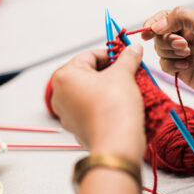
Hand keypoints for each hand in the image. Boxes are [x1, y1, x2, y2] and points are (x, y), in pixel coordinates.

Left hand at [50, 45, 144, 162]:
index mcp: (64, 76)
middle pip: (88, 74)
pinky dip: (104, 105)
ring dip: (108, 88)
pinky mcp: (77, 128)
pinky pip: (91, 110)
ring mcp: (66, 114)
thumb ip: (127, 58)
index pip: (90, 56)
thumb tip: (133, 48)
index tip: (126, 56)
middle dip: (110, 72)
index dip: (111, 54)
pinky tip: (120, 105)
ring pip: (90, 92)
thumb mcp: (123, 74)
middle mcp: (60, 95)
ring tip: (128, 88)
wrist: (116, 144)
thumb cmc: (114, 107)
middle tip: (129, 72)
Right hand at [141, 7, 193, 106]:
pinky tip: (187, 67)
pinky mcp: (183, 71)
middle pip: (160, 34)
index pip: (165, 17)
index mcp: (193, 21)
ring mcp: (184, 54)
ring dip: (170, 52)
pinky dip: (172, 65)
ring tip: (188, 55)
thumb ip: (180, 18)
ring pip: (160, 50)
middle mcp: (187, 36)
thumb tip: (156, 24)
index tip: (147, 31)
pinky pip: (165, 65)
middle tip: (184, 46)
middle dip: (166, 39)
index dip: (154, 22)